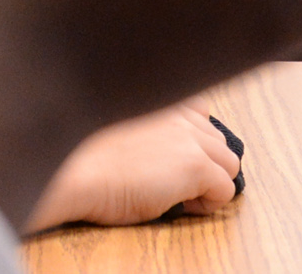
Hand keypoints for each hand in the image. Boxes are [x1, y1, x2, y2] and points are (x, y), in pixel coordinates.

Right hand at [24, 104, 238, 230]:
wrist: (73, 168)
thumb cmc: (78, 153)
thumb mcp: (113, 122)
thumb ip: (144, 125)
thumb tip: (160, 151)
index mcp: (157, 96)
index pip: (199, 110)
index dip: (190, 139)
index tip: (170, 158)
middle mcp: (178, 111)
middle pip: (218, 138)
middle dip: (203, 160)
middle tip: (172, 180)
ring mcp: (190, 137)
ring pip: (229, 162)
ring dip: (209, 179)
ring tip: (177, 194)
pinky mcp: (196, 166)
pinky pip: (226, 190)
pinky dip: (208, 203)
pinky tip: (177, 205)